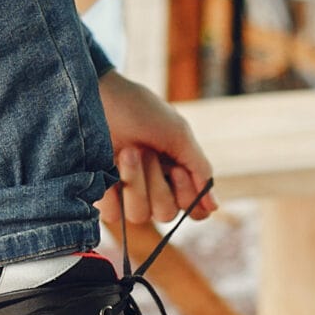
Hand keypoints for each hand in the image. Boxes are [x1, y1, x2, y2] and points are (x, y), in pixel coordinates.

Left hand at [95, 68, 219, 231]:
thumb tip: (214, 207)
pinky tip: (108, 165)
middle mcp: (154, 188)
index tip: (177, 170)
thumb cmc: (140, 110)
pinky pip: (113, 215)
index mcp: (176, 174)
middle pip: (166, 214)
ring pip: (140, 216)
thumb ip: (199, 169)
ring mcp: (127, 193)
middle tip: (149, 152)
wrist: (101, 98)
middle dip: (158, 183)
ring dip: (136, 181)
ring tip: (127, 151)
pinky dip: (112, 190)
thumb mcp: (178, 134)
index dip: (188, 197)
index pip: (192, 209)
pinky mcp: (102, 194)